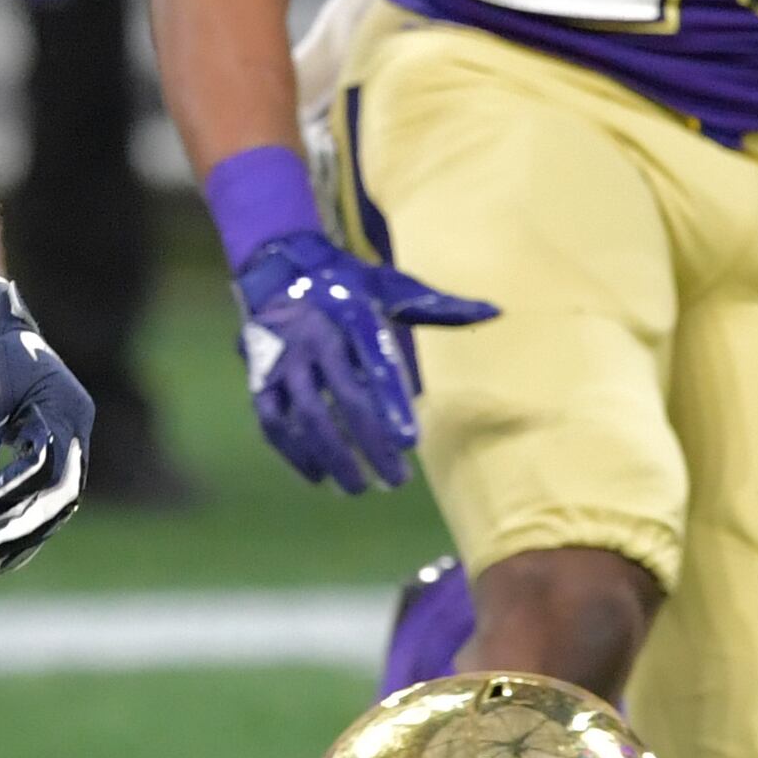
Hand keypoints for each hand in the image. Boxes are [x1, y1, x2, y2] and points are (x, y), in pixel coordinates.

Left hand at [0, 278, 91, 571]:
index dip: (15, 506)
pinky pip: (41, 474)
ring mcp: (62, 424)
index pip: (50, 474)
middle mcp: (72, 420)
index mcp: (63, 410)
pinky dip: (20, 500)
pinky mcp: (43, 428)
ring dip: (26, 522)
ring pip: (54, 488)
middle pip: (62, 491)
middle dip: (28, 528)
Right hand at [233, 229, 495, 492]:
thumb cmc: (348, 286)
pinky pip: (273, 422)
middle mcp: (316, 339)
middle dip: (369, 442)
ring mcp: (285, 361)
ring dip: (332, 455)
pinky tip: (318, 477)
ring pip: (305, 415)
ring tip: (357, 487)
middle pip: (344, 398)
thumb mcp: (392, 286)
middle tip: (396, 480)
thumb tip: (495, 312)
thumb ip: (439, 308)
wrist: (280, 270)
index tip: (411, 441)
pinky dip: (293, 452)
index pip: (375, 363)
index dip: (392, 403)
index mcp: (353, 316)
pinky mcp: (262, 379)